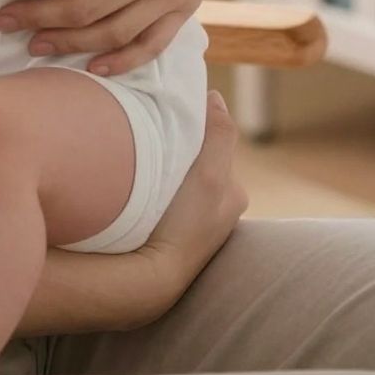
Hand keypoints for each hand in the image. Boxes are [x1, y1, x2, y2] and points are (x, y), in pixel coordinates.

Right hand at [142, 92, 247, 300]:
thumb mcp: (211, 173)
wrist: (153, 278)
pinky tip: (138, 186)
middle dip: (182, 151)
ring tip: (143, 158)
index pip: (216, 148)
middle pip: (199, 165)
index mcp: (235, 195)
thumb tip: (216, 97)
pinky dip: (156, 189)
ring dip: (166, 169)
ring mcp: (195, 226)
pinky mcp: (172, 236)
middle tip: (153, 136)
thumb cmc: (186, 225)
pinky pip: (167, 200)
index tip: (170, 116)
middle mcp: (220, 213)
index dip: (196, 129)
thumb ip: (220, 133)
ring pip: (181, 182)